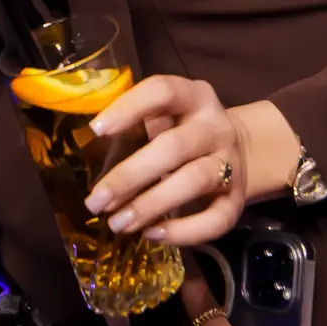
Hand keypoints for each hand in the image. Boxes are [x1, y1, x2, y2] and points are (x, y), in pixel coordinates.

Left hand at [83, 74, 245, 246]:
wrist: (240, 152)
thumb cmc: (182, 134)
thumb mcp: (165, 119)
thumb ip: (135, 129)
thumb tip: (86, 160)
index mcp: (194, 97)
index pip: (163, 91)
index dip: (130, 107)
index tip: (96, 130)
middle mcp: (216, 127)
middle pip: (174, 147)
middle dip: (130, 175)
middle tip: (97, 201)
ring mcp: (230, 163)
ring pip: (195, 181)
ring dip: (152, 204)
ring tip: (118, 223)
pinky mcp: (237, 200)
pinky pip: (215, 219)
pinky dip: (183, 231)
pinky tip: (152, 234)